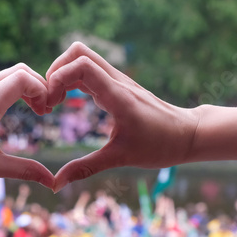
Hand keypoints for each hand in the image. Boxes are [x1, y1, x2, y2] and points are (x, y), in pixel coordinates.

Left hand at [0, 64, 54, 192]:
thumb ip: (25, 170)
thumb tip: (52, 182)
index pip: (23, 78)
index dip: (42, 90)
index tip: (47, 112)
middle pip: (18, 70)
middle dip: (38, 85)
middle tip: (45, 110)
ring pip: (6, 75)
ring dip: (25, 87)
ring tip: (36, 111)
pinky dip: (12, 90)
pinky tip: (16, 110)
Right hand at [46, 42, 198, 191]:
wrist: (187, 133)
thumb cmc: (159, 145)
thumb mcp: (120, 158)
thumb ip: (86, 169)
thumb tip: (56, 184)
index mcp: (117, 95)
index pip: (81, 65)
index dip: (58, 78)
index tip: (51, 104)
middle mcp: (116, 80)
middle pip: (78, 52)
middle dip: (56, 71)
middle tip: (49, 100)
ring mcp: (117, 80)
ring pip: (82, 58)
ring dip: (63, 74)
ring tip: (55, 102)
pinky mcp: (117, 84)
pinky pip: (89, 70)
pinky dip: (72, 79)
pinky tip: (68, 101)